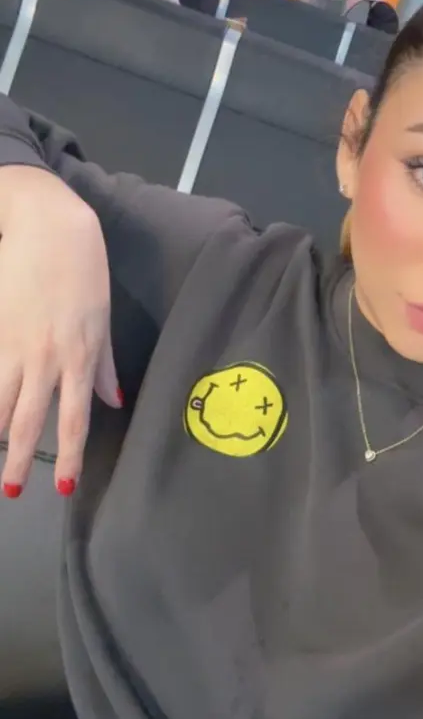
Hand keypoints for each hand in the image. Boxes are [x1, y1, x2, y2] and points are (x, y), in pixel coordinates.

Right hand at [0, 166, 119, 495]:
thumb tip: (115, 403)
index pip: (75, 419)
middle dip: (19, 460)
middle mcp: (48, 358)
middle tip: (10, 492)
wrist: (49, 226)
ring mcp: (15, 345)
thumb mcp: (103, 319)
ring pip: (2, 402)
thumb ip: (107, 365)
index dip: (68, 456)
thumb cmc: (84, 271)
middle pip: (31, 420)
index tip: (63, 486)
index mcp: (82, 358)